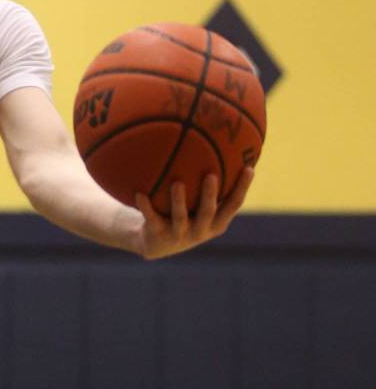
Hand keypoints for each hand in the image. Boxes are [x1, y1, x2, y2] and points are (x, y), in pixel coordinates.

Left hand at [133, 166, 252, 259]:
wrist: (155, 243)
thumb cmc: (184, 215)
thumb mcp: (199, 204)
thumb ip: (210, 184)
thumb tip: (219, 145)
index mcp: (216, 222)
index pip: (233, 204)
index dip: (242, 188)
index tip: (249, 168)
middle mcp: (201, 230)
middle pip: (208, 212)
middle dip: (210, 194)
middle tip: (211, 175)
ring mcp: (180, 234)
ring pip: (180, 217)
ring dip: (178, 200)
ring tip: (177, 183)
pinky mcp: (158, 235)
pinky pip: (151, 218)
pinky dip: (145, 206)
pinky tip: (140, 193)